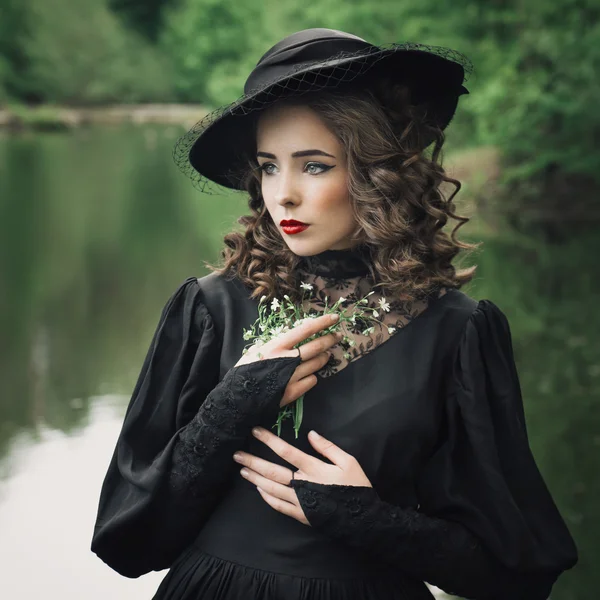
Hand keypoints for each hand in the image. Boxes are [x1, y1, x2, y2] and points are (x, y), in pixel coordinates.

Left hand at [233, 426, 371, 525]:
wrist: (362, 520)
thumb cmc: (356, 487)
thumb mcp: (348, 461)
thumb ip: (328, 447)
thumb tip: (310, 434)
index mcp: (313, 468)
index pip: (286, 451)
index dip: (269, 440)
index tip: (255, 431)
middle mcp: (302, 484)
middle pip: (272, 471)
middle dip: (253, 461)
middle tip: (237, 455)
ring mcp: (299, 501)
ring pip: (271, 488)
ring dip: (255, 478)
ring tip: (242, 470)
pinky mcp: (300, 515)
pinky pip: (279, 506)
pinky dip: (266, 497)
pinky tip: (258, 489)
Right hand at [234, 313, 342, 407]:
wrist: (237, 399)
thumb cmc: (244, 372)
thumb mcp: (255, 351)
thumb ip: (273, 344)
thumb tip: (287, 338)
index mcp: (277, 345)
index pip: (305, 330)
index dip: (322, 323)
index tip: (334, 318)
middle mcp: (287, 359)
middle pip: (316, 346)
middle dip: (330, 339)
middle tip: (337, 336)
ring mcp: (292, 376)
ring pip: (317, 363)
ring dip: (323, 358)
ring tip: (325, 355)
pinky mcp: (293, 392)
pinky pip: (311, 381)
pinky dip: (312, 377)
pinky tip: (308, 376)